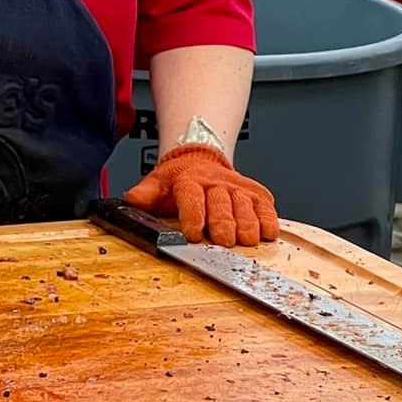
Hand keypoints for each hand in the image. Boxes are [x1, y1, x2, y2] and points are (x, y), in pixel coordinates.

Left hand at [124, 143, 279, 246]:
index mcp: (188, 180)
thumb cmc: (178, 180)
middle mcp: (216, 182)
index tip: (193, 234)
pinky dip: (269, 219)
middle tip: (225, 241)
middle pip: (221, 204)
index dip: (193, 216)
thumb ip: (144, 195)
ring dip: (248, 223)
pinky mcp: (256, 193)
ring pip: (246, 205)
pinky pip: (266, 205)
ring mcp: (238, 187)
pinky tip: (269, 232)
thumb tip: (132, 200)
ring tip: (248, 240)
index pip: (191, 197)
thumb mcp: (156, 184)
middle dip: (223, 224)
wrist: (200, 159)